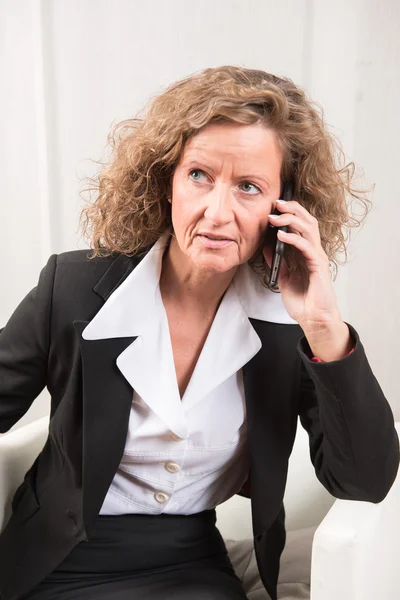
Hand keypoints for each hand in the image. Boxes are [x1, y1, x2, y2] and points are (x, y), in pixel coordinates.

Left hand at [263, 198, 341, 331]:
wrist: (313, 320)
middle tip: (276, 203)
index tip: (274, 207)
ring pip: (308, 229)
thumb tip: (266, 249)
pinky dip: (293, 238)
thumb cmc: (303, 302)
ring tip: (274, 217)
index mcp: (307, 253)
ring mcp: (317, 258)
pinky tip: (280, 235)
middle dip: (292, 209)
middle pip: (307, 221)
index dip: (290, 213)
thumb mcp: (283, 279)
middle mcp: (314, 252)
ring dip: (291, 220)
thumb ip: (277, 263)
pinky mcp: (318, 266)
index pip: (301, 225)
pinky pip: (306, 246)